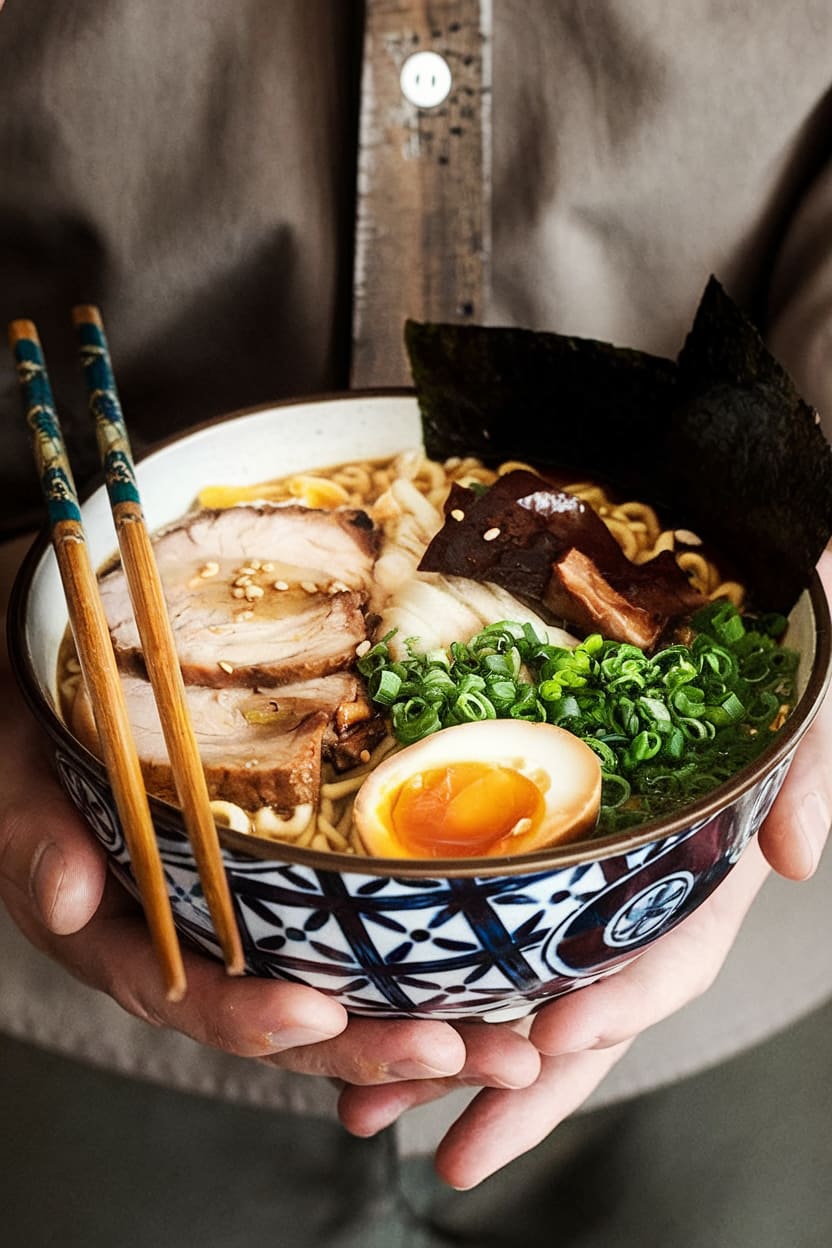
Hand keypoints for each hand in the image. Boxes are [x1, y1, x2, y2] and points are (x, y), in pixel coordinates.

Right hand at [0, 666, 544, 1087]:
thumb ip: (30, 828)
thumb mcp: (18, 764)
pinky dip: (408, 970)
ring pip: (329, 992)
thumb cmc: (43, 719)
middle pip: (281, 1018)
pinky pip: (344, 942)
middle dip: (375, 1046)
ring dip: (417, 1024)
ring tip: (508, 1045)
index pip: (185, 994)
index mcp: (118, 929)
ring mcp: (240, 918)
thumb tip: (61, 892)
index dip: (250, 1017)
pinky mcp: (281, 888)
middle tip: (474, 1055)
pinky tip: (482, 981)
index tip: (320, 1018)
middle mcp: (188, 940)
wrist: (71, 678)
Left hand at [339, 550, 831, 1185]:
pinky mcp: (531, 835)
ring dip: (455, 1048)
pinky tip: (374, 1002)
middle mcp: (641, 875)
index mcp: (706, 855)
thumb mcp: (805, 681)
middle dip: (526, 1087)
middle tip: (454, 1150)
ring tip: (377, 1105)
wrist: (721, 571)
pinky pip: (483, 912)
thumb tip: (796, 861)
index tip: (555, 1039)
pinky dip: (434, 964)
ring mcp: (584, 864)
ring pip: (525, 975)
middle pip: (591, 1001)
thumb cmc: (765, 620)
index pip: (674, 949)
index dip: (623, 1000)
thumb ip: (812, 761)